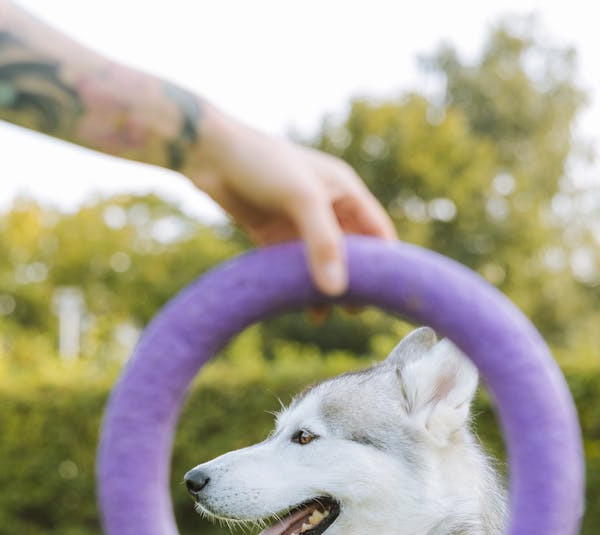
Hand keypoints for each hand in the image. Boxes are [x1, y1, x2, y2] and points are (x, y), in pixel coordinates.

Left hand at [182, 115, 396, 295]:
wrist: (210, 155)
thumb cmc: (262, 163)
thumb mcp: (301, 198)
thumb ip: (323, 243)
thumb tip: (337, 292)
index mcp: (344, 192)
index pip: (378, 231)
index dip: (386, 262)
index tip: (389, 294)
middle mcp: (326, 208)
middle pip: (352, 252)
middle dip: (356, 280)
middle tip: (356, 312)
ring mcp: (299, 224)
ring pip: (322, 263)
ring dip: (325, 288)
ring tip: (325, 315)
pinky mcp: (273, 237)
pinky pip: (294, 268)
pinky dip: (300, 287)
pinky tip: (302, 309)